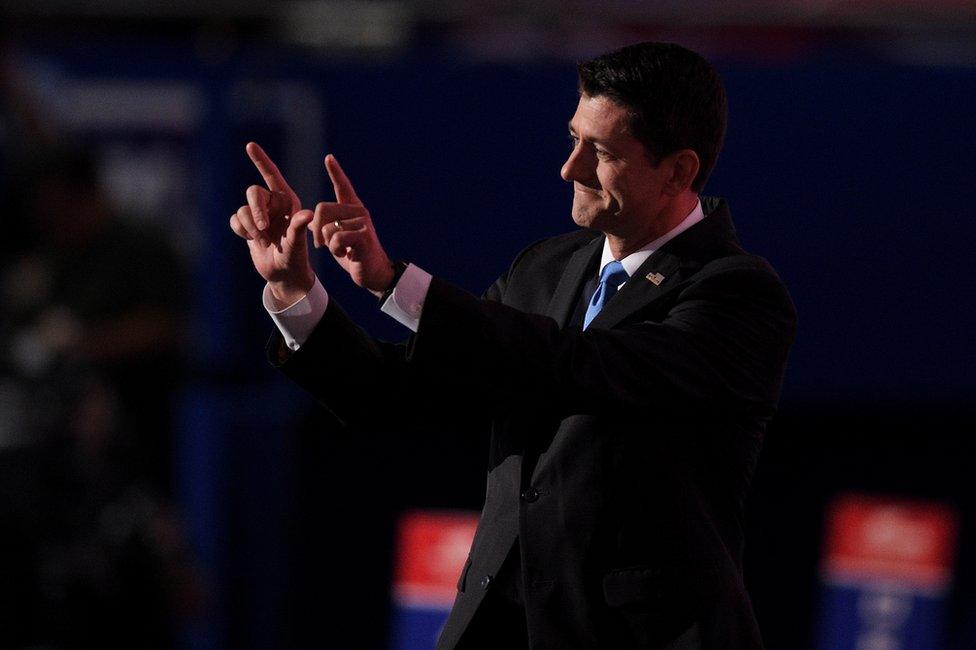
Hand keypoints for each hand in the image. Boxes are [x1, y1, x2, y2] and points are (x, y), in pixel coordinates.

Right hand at [229, 142, 314, 306]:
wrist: (284, 275)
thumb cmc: (296, 258)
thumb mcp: (298, 244)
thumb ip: (299, 228)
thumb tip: (306, 214)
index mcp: (287, 201)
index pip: (272, 175)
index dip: (261, 160)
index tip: (250, 145)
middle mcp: (272, 205)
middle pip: (253, 192)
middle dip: (256, 210)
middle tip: (263, 229)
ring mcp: (258, 215)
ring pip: (242, 209)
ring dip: (251, 227)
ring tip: (264, 242)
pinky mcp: (246, 227)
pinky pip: (235, 220)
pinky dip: (242, 231)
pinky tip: (253, 241)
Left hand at [311, 155, 394, 295]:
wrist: (373, 273)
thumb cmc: (353, 256)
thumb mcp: (336, 239)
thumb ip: (326, 227)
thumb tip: (309, 222)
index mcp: (352, 210)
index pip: (343, 186)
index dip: (336, 172)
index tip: (328, 157)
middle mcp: (359, 212)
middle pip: (322, 209)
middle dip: (315, 229)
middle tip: (320, 243)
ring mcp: (363, 222)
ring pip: (328, 227)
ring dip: (328, 244)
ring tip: (339, 250)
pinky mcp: (364, 236)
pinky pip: (337, 238)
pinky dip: (336, 250)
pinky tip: (346, 254)